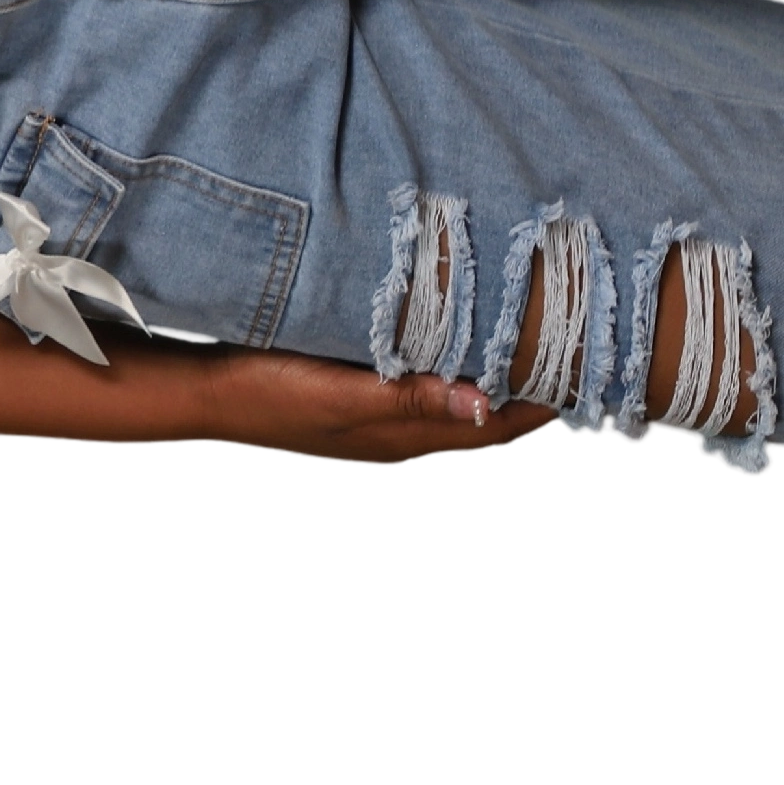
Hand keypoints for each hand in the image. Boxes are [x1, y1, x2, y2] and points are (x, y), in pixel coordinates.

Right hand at [181, 346, 555, 466]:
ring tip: (524, 354)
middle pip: (477, 416)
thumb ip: (411, 400)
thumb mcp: (343, 395)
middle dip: (521, 393)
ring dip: (487, 382)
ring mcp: (372, 414)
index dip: (535, 404)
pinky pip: (418, 387)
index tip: (580, 375)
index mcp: (400, 432)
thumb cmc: (268, 392)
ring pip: (450, 402)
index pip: (489, 424)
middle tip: (567, 360)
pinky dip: (449, 372)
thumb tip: (485, 407)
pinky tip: (450, 352)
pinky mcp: (352, 393)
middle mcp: (394, 429)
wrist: (204, 392)